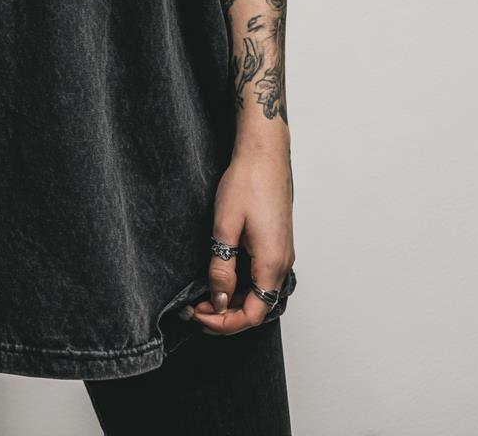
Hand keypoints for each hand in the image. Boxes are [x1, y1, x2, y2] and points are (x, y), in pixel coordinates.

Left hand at [189, 145, 294, 335]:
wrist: (264, 153)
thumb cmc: (247, 182)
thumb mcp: (225, 226)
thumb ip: (222, 267)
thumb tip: (219, 300)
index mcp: (272, 263)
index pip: (252, 314)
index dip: (224, 323)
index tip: (198, 315)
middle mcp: (283, 263)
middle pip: (257, 307)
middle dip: (225, 315)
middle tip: (194, 308)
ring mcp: (282, 253)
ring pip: (259, 293)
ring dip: (233, 300)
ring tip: (203, 295)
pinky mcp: (277, 244)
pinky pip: (261, 276)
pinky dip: (241, 285)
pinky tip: (221, 277)